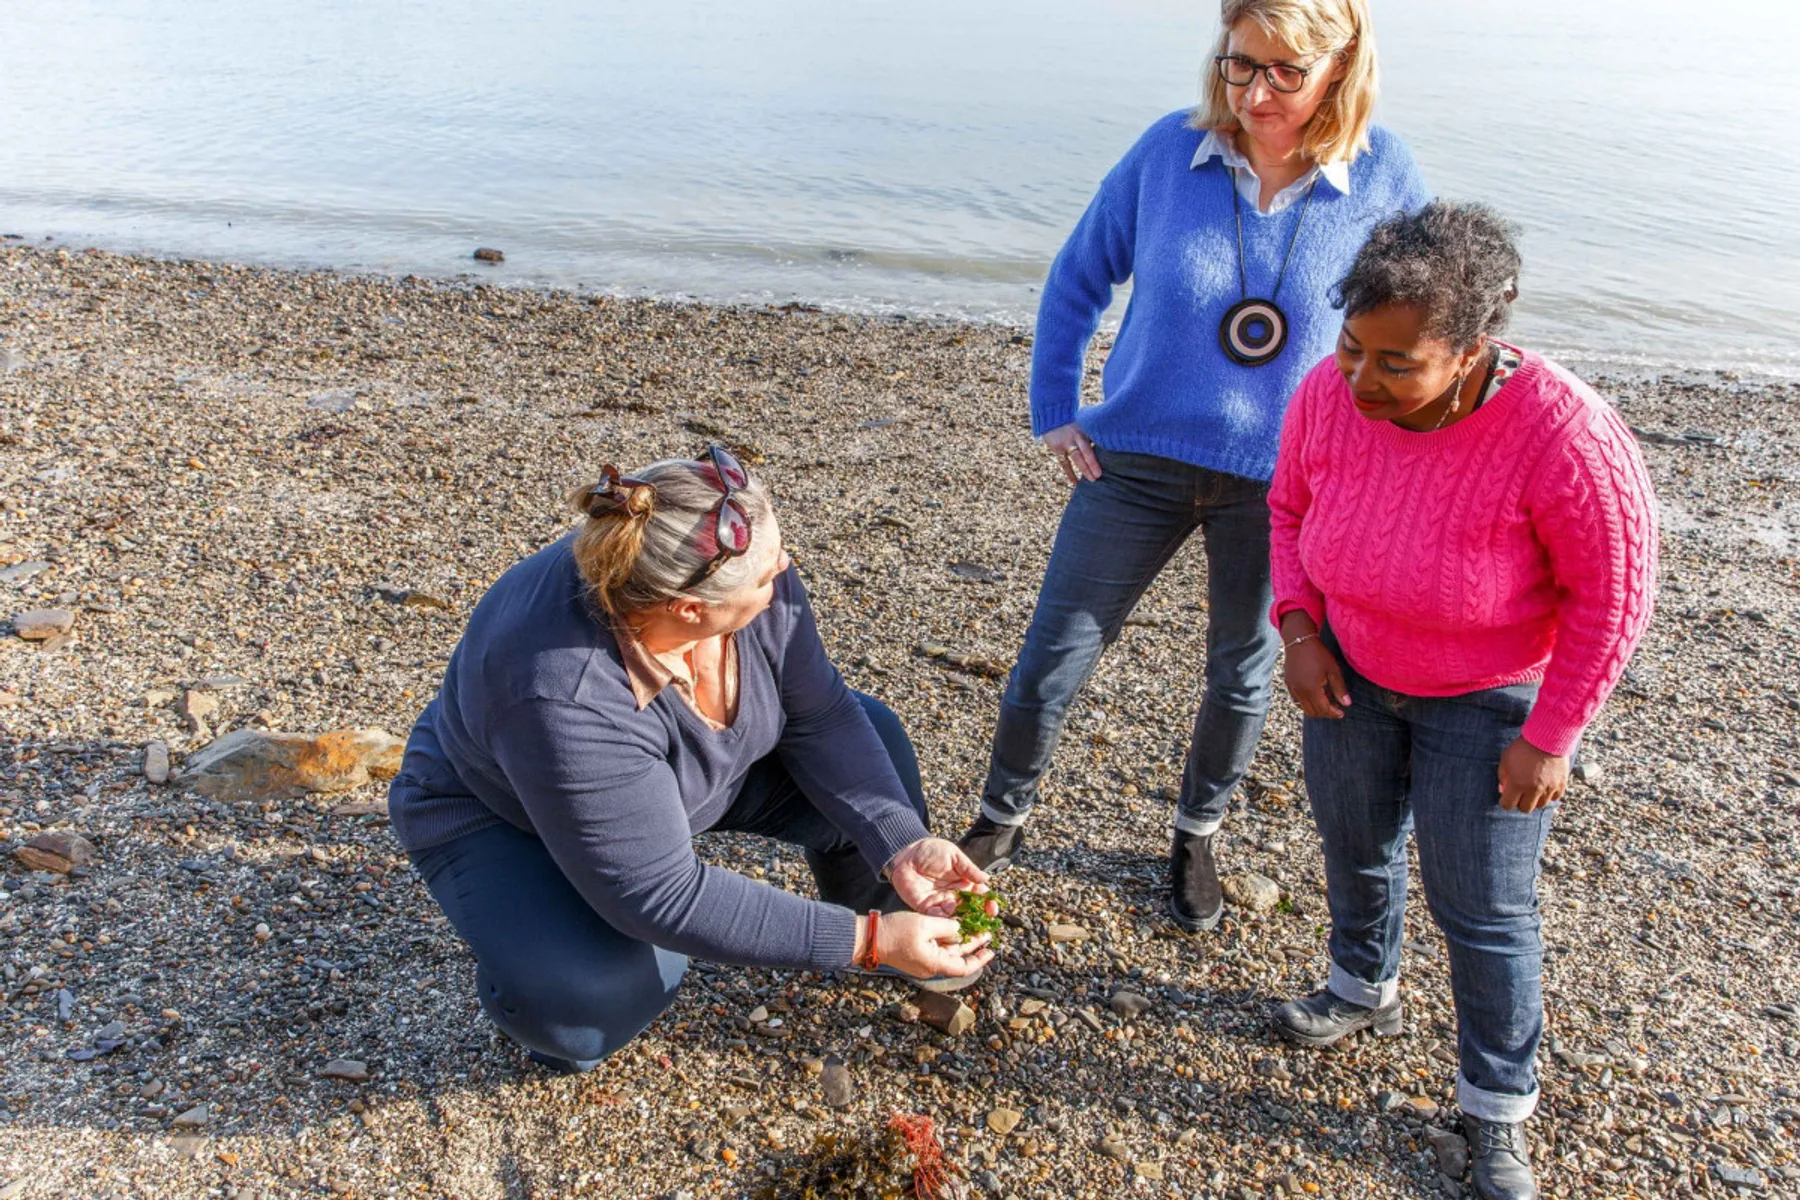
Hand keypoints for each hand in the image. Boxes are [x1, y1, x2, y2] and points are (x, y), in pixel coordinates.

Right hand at [868, 911, 994, 980]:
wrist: (870, 939)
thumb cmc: (896, 932)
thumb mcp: (925, 924)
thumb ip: (947, 926)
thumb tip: (960, 930)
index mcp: (935, 963)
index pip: (964, 967)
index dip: (980, 959)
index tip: (991, 950)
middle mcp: (931, 967)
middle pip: (958, 959)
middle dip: (974, 946)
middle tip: (986, 933)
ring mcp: (923, 963)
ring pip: (948, 953)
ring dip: (962, 942)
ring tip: (974, 928)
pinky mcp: (917, 956)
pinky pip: (938, 950)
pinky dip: (948, 941)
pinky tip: (953, 929)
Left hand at [885, 837, 988, 917]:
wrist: (906, 854)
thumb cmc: (931, 851)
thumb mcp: (953, 855)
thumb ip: (968, 868)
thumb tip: (986, 879)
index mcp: (964, 883)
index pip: (980, 897)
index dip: (988, 903)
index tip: (992, 908)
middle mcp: (955, 896)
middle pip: (970, 911)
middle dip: (978, 918)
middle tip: (983, 922)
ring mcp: (941, 903)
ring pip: (954, 916)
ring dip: (961, 919)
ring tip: (964, 917)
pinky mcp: (926, 907)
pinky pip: (936, 916)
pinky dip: (943, 918)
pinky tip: (948, 913)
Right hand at [1040, 422, 1099, 484]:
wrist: (1051, 417)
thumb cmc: (1072, 422)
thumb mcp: (1083, 424)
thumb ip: (1091, 434)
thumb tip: (1107, 444)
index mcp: (1082, 431)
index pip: (1092, 443)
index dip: (1098, 453)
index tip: (1103, 462)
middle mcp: (1074, 437)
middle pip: (1084, 452)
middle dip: (1091, 464)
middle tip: (1098, 476)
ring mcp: (1065, 444)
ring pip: (1075, 459)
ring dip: (1083, 470)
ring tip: (1091, 480)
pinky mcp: (1057, 449)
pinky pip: (1064, 464)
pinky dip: (1070, 473)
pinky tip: (1075, 482)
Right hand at [1279, 615, 1349, 717]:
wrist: (1299, 640)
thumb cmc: (1318, 654)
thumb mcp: (1333, 670)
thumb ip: (1340, 689)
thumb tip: (1347, 704)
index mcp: (1311, 689)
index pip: (1323, 709)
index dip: (1333, 713)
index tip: (1342, 713)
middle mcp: (1299, 692)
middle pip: (1312, 712)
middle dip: (1325, 713)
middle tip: (1335, 708)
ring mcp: (1292, 688)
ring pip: (1303, 707)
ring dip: (1315, 708)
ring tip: (1326, 700)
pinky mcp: (1288, 684)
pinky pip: (1297, 700)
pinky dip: (1307, 702)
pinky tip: (1315, 693)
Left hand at [1498, 737, 1566, 812]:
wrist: (1547, 738)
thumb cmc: (1523, 747)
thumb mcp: (1505, 759)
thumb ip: (1503, 776)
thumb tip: (1503, 790)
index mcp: (1517, 784)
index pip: (1507, 805)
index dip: (1505, 801)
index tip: (1506, 796)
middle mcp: (1533, 789)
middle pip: (1525, 809)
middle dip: (1520, 802)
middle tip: (1520, 793)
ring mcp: (1549, 788)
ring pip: (1540, 805)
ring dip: (1535, 799)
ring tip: (1533, 788)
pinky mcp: (1561, 784)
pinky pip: (1554, 798)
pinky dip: (1549, 795)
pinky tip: (1545, 785)